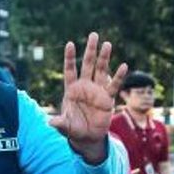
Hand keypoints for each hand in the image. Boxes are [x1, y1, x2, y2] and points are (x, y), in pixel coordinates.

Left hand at [48, 33, 128, 163]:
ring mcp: (97, 91)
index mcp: (72, 90)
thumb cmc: (74, 129)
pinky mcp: (108, 99)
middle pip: (87, 65)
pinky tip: (123, 66)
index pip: (70, 70)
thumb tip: (50, 122)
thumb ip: (60, 123)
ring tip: (107, 44)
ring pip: (101, 71)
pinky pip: (114, 86)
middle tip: (93, 35)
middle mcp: (85, 87)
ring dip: (104, 58)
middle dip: (90, 50)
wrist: (88, 138)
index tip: (70, 44)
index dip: (70, 58)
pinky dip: (119, 77)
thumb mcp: (66, 127)